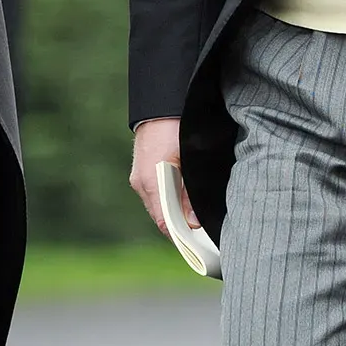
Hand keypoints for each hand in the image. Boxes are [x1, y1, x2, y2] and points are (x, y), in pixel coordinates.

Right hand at [129, 117, 197, 236]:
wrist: (160, 102)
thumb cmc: (176, 126)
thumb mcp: (188, 158)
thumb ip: (189, 192)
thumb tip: (193, 222)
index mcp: (151, 184)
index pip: (165, 223)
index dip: (181, 236)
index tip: (199, 243)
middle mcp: (141, 184)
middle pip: (162, 216)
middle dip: (181, 225)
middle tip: (204, 231)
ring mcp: (140, 177)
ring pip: (160, 204)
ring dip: (176, 211)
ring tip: (198, 214)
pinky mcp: (143, 169)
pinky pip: (157, 192)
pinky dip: (170, 198)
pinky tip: (186, 196)